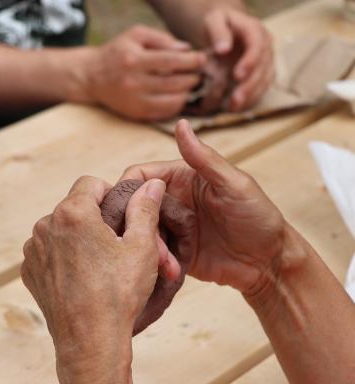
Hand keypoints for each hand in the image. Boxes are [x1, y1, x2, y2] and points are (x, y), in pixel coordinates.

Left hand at [22, 176, 173, 383]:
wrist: (90, 340)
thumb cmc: (118, 294)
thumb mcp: (142, 247)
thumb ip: (144, 208)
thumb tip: (151, 184)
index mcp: (72, 213)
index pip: (90, 183)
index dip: (109, 194)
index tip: (119, 216)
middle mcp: (45, 225)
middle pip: (74, 207)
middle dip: (94, 219)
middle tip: (114, 245)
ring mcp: (34, 249)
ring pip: (60, 229)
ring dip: (77, 237)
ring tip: (98, 264)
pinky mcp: (29, 270)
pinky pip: (48, 251)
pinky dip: (62, 257)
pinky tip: (81, 277)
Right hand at [83, 25, 205, 120]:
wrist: (92, 76)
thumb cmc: (118, 52)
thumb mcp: (135, 35)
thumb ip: (162, 39)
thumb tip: (186, 49)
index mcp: (134, 60)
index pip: (171, 61)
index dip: (191, 61)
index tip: (202, 59)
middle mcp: (133, 82)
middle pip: (175, 83)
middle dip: (193, 78)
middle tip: (199, 73)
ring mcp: (135, 100)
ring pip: (173, 101)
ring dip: (187, 93)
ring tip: (191, 84)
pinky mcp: (136, 113)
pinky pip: (165, 113)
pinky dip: (177, 105)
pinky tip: (179, 95)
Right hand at [121, 120, 285, 294]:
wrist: (269, 263)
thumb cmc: (259, 218)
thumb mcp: (234, 185)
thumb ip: (203, 158)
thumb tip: (181, 123)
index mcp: (180, 177)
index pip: (139, 176)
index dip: (128, 190)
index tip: (126, 209)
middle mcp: (171, 200)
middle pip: (135, 207)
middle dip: (137, 225)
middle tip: (149, 244)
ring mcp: (171, 227)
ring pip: (141, 232)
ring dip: (148, 248)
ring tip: (167, 262)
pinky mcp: (173, 252)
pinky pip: (152, 254)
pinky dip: (155, 263)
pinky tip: (169, 271)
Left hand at [204, 8, 274, 110]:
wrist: (225, 24)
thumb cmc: (218, 21)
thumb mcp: (213, 19)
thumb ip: (217, 31)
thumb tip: (223, 49)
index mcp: (255, 29)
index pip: (257, 46)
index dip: (250, 61)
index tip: (237, 76)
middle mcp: (265, 44)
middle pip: (263, 66)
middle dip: (250, 84)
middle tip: (235, 98)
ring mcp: (266, 58)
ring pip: (265, 79)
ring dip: (251, 95)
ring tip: (234, 107)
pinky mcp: (262, 70)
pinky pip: (261, 86)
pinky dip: (251, 97)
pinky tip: (237, 107)